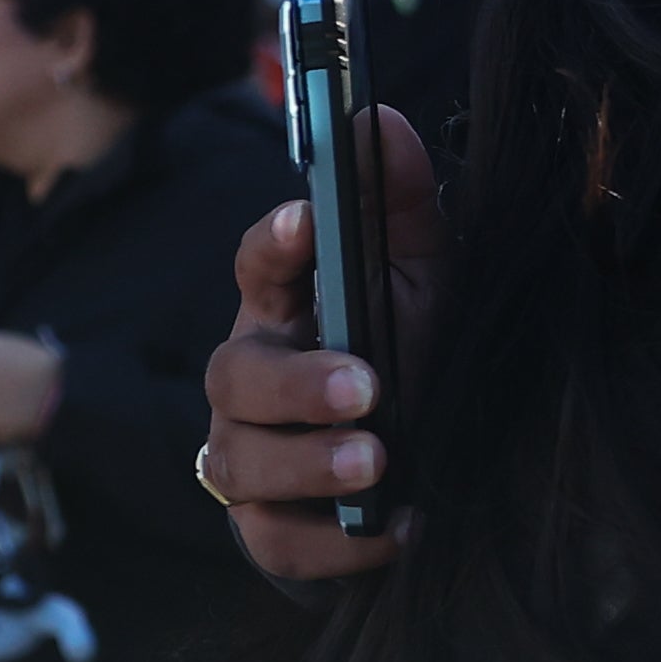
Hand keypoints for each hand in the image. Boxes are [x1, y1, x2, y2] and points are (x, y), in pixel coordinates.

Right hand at [197, 105, 438, 585]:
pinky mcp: (268, 527)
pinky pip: (275, 540)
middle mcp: (252, 378)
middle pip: (235, 374)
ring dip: (309, 462)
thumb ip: (402, 203)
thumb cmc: (413, 355)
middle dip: (297, 382)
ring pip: (241, 461)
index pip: (257, 265)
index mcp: (288, 307)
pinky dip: (335, 542)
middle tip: (368, 386)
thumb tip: (379, 118)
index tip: (304, 222)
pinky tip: (397, 528)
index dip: (273, 244)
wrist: (423, 473)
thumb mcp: (425, 277)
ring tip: (379, 461)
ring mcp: (249, 455)